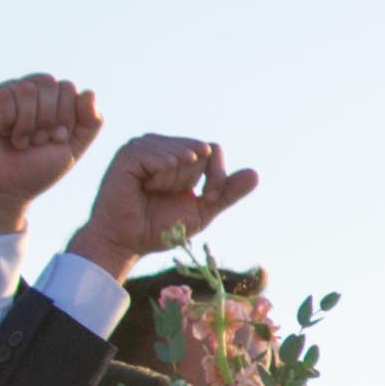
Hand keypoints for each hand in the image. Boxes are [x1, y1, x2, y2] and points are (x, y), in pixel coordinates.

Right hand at [0, 74, 98, 241]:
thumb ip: (90, 121)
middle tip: (36, 142)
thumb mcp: (72, 147)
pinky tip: (1, 133)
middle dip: (47, 120)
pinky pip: (2, 96)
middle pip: (49, 84)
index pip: (66, 88)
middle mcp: (27, 92)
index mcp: (49, 100)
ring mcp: (4, 94)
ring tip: (19, 142)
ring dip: (27, 123)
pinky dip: (7, 120)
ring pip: (26, 89)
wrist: (3, 190)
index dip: (66, 117)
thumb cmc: (36, 170)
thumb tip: (89, 91)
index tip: (56, 140)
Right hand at [67, 133, 258, 273]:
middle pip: (200, 150)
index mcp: (181, 155)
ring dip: (175, 181)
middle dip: (194, 180)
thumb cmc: (161, 227)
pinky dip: (161, 177)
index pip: (214, 149)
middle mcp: (164, 145)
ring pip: (183, 152)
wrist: (129, 241)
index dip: (216, 176)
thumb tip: (255, 174)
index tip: (205, 199)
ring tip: (154, 191)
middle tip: (171, 196)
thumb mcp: (203, 210)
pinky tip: (144, 187)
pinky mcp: (130, 152)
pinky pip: (162, 157)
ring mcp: (146, 145)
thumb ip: (227, 192)